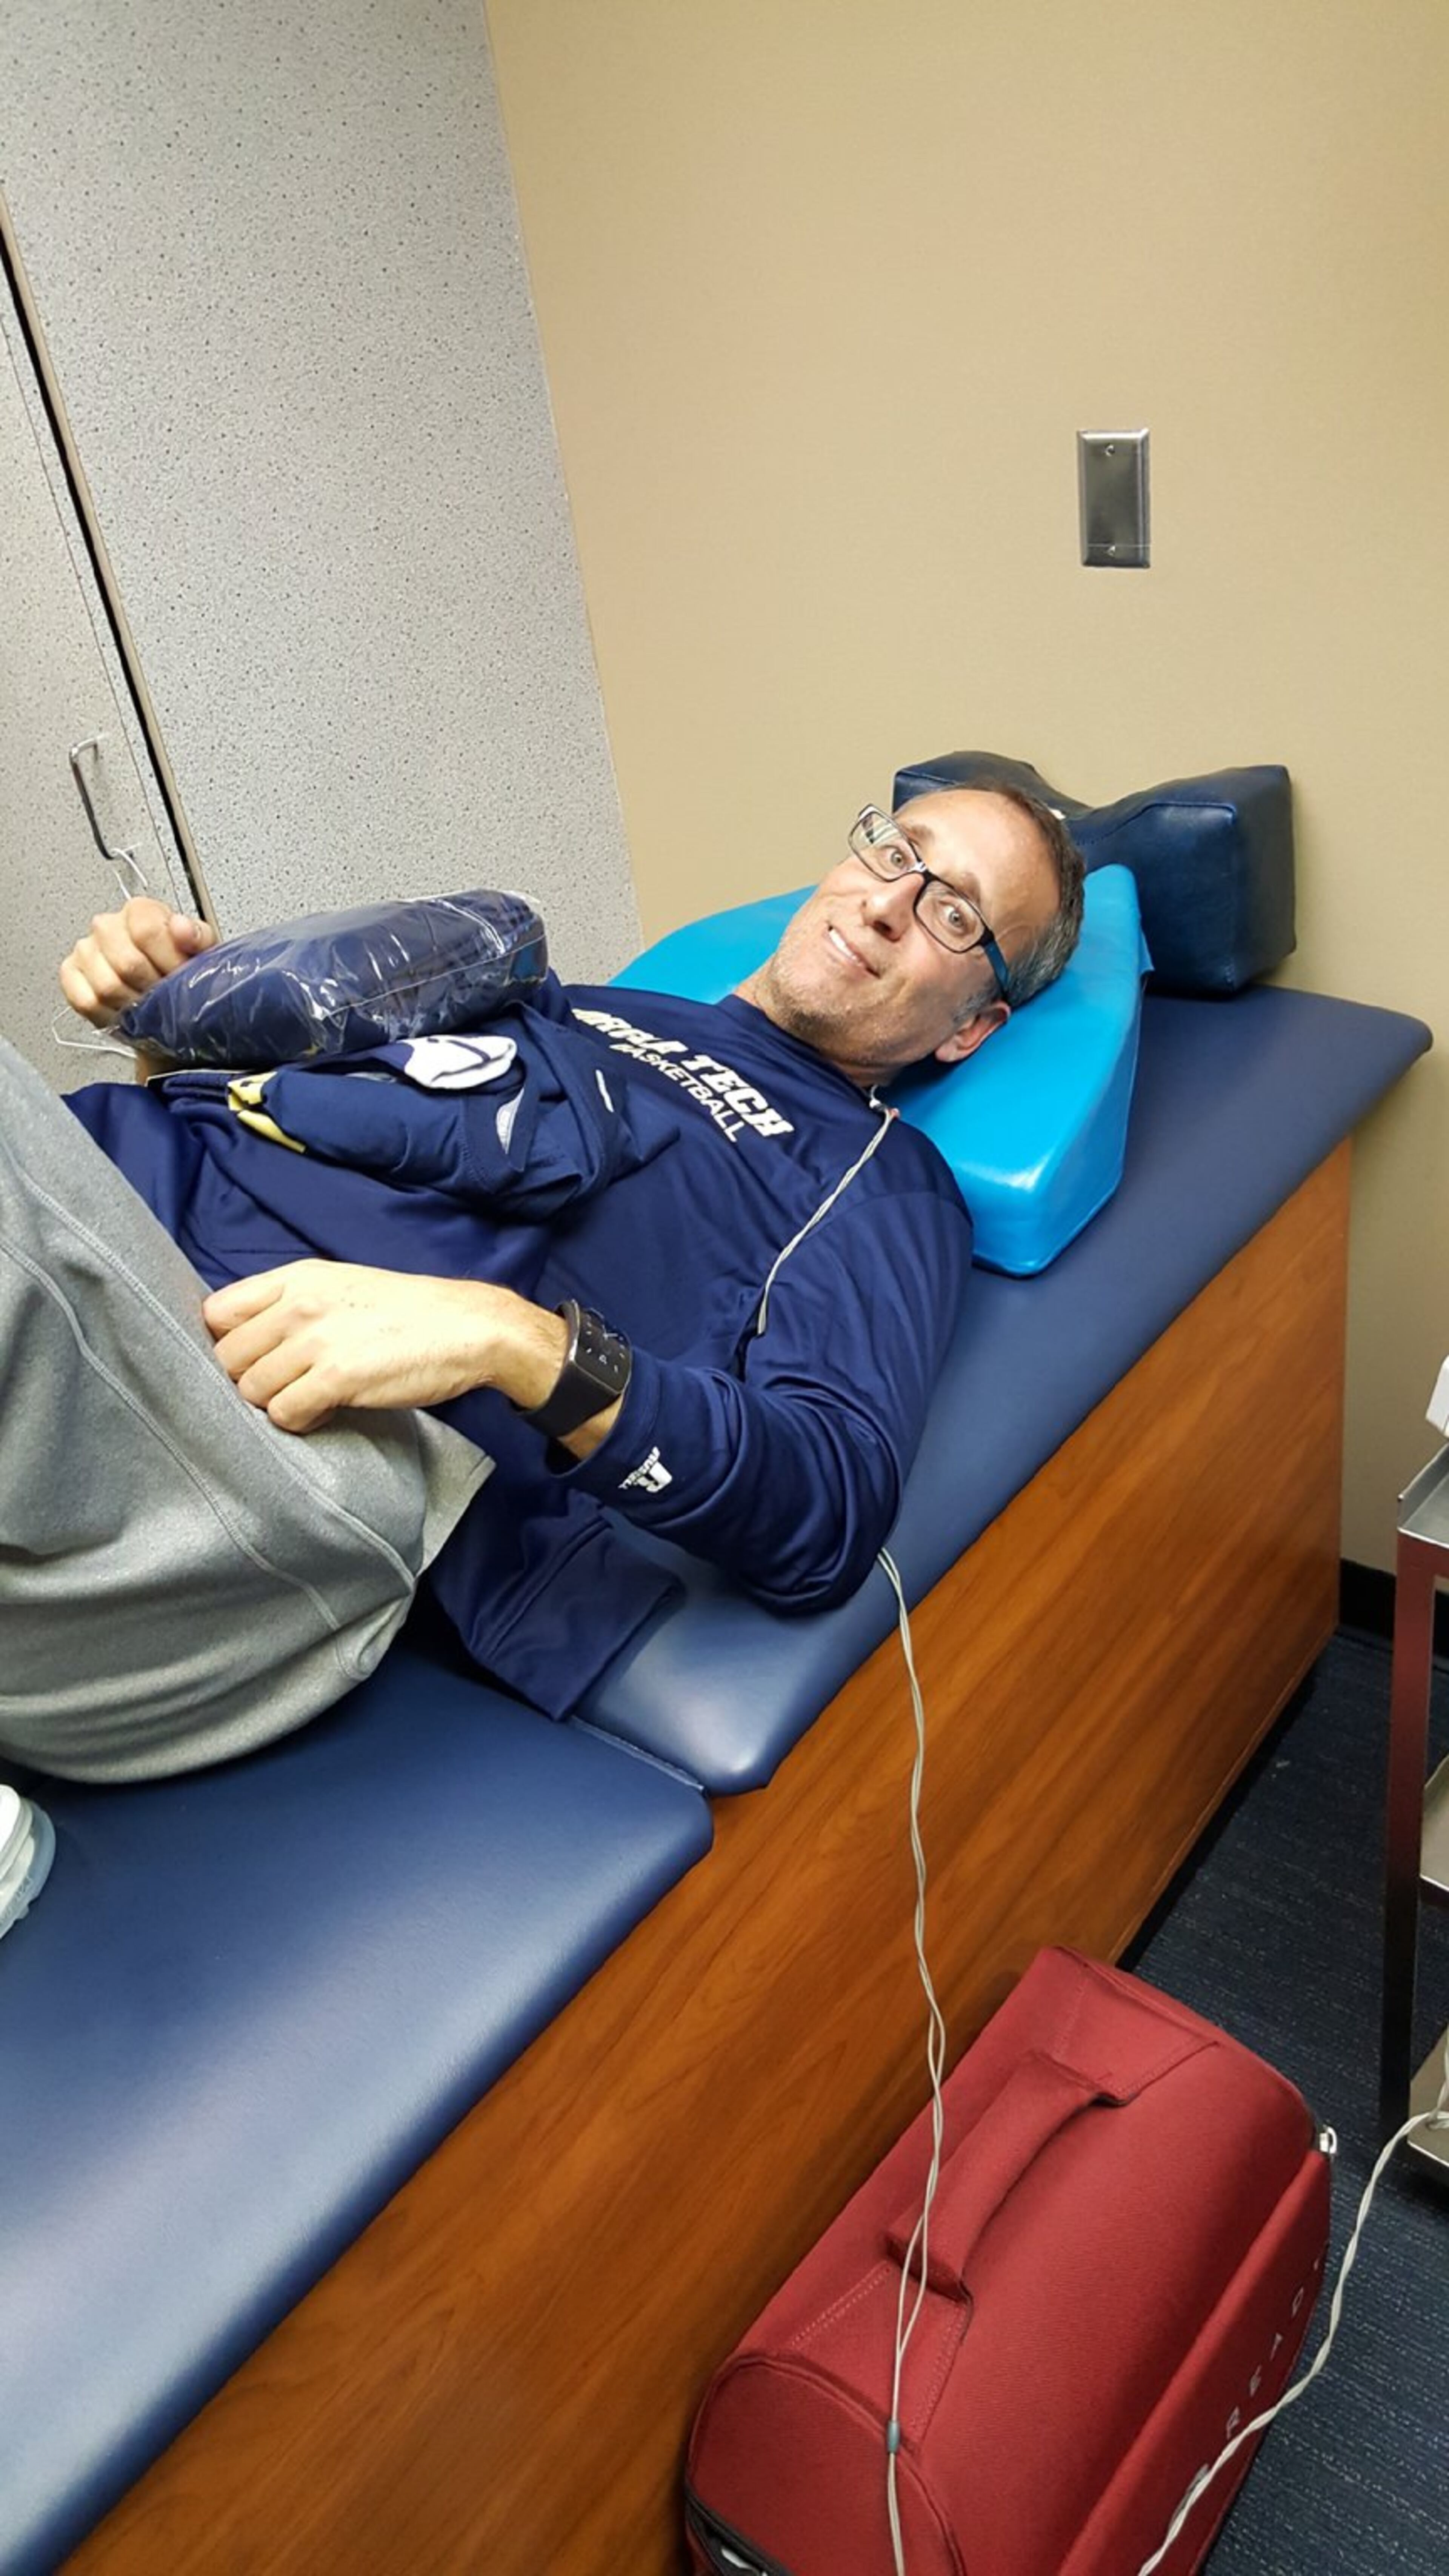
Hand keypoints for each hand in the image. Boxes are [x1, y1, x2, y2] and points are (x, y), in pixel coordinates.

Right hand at [58, 896, 215, 1028]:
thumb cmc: (180, 972)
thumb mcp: (202, 953)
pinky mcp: (71, 975)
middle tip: (166, 996)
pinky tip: (126, 1012)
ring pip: (107, 985)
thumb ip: (198, 937)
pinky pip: (86, 1000)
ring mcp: (86, 950)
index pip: (147, 930)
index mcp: (139, 912)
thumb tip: (182, 928)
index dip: (168, 961)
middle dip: (153, 988)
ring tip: (148, 1007)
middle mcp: (108, 926)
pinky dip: (110, 1015)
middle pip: (127, 962)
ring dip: (133, 1005)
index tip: (180, 975)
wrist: (163, 1001)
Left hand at [203, 1260, 566, 1433]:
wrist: (470, 1327)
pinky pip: (285, 1413)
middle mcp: (299, 1304)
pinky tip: (324, 1412)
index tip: (248, 1359)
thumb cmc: (407, 1313)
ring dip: (275, 1404)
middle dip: (250, 1379)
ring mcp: (317, 1340)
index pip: (217, 1311)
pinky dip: (299, 1422)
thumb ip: (292, 1303)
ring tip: (308, 1399)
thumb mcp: (342, 1287)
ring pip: (252, 1390)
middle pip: (228, 1357)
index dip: (224, 1343)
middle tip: (284, 1386)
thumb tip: (245, 1340)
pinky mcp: (337, 1377)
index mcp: (297, 1278)